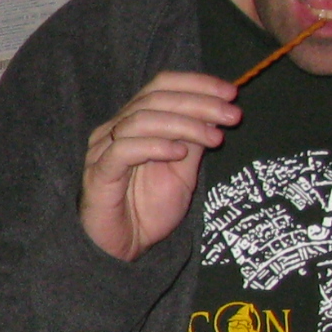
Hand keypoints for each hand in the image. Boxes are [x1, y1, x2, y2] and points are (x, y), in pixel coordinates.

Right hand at [78, 70, 239, 261]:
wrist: (123, 248)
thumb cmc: (148, 209)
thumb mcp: (183, 171)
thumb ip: (194, 142)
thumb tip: (218, 113)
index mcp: (135, 121)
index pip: (161, 85)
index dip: (197, 83)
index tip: (231, 93)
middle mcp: (116, 129)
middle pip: (155, 98)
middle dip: (200, 103)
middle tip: (233, 114)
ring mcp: (103, 149)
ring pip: (141, 119)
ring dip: (184, 124)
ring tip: (215, 138)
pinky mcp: (99, 172)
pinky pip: (124, 149)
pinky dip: (155, 146)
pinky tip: (179, 153)